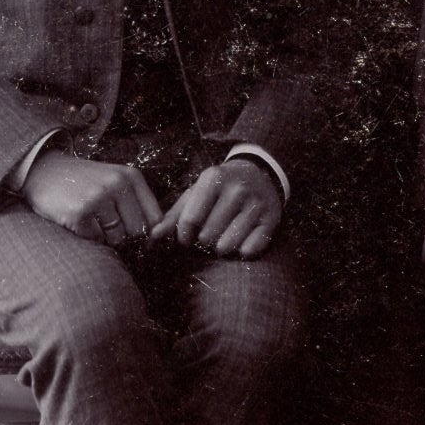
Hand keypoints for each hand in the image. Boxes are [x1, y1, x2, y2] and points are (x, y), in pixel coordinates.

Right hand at [21, 149, 162, 242]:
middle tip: (104, 220)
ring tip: (90, 216)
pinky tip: (77, 219)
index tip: (137, 235)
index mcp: (131, 176)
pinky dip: (87, 235)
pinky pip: (95, 239)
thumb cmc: (84, 182)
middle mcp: (117, 184)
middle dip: (123, 233)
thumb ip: (136, 204)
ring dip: (104, 235)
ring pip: (116, 238)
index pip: (155, 217)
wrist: (44, 171)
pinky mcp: (80, 212)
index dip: (149, 232)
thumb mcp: (115, 181)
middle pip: (137, 231)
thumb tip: (154, 241)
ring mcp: (98, 197)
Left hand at [151, 157, 283, 258]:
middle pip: (208, 235)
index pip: (190, 219)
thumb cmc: (219, 188)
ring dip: (221, 248)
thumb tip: (152, 237)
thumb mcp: (196, 193)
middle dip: (203, 242)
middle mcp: (237, 189)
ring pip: (228, 245)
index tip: (185, 239)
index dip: (183, 236)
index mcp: (213, 178)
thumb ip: (174, 215)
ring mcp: (256, 204)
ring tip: (221, 239)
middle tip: (206, 236)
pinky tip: (240, 240)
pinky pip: (251, 249)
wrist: (259, 173)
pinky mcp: (271, 219)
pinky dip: (242, 251)